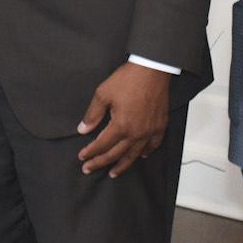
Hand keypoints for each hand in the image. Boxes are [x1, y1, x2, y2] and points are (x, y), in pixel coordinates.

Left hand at [75, 62, 170, 177]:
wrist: (152, 69)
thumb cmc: (128, 79)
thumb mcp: (103, 93)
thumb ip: (93, 114)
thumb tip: (83, 129)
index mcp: (121, 126)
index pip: (102, 144)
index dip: (91, 152)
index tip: (82, 157)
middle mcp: (136, 133)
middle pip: (116, 153)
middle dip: (101, 162)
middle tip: (90, 169)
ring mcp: (149, 131)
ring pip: (134, 154)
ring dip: (123, 165)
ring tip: (114, 173)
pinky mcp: (160, 126)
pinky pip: (153, 145)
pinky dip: (147, 152)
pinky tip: (142, 156)